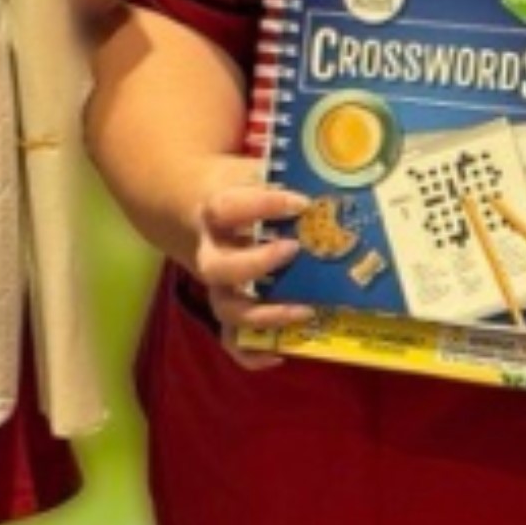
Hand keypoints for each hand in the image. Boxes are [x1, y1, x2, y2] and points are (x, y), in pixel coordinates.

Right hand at [175, 156, 313, 360]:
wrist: (194, 205)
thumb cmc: (234, 187)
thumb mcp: (248, 170)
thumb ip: (277, 175)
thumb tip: (331, 177)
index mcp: (212, 213)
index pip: (228, 209)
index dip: (262, 206)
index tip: (300, 202)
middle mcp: (209, 252)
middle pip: (218, 269)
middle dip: (256, 265)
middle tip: (293, 249)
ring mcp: (217, 285)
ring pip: (226, 310)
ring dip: (264, 315)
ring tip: (305, 311)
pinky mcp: (225, 307)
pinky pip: (230, 340)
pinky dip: (250, 353)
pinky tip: (280, 354)